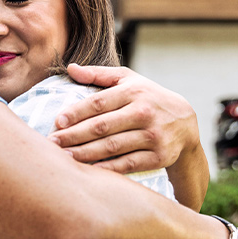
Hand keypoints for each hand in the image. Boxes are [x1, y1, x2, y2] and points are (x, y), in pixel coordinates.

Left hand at [52, 64, 201, 173]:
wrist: (185, 123)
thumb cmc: (148, 98)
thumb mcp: (129, 79)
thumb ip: (99, 74)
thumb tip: (70, 68)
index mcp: (133, 92)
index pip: (98, 103)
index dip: (75, 113)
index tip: (57, 122)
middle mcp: (143, 113)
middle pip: (101, 127)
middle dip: (73, 136)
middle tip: (52, 143)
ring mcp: (152, 136)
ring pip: (112, 147)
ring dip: (85, 154)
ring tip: (64, 157)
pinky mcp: (158, 157)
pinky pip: (127, 164)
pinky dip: (107, 169)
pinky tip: (88, 171)